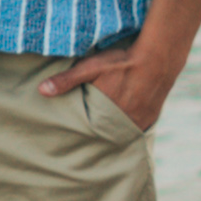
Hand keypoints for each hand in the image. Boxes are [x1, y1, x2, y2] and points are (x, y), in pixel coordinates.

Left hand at [34, 38, 176, 132]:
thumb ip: (66, 80)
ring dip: (111, 133)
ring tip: (101, 134)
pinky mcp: (150, 118)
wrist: (159, 58)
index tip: (70, 139)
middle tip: (83, 142)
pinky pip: (135, 129)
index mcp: (105, 114)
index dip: (79, 134)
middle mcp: (123, 122)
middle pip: (104, 135)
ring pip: (120, 133)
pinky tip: (120, 125)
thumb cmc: (122, 62)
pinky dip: (127, 129)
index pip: (88, 131)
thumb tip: (41, 91)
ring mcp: (138, 122)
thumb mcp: (91, 67)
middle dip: (95, 136)